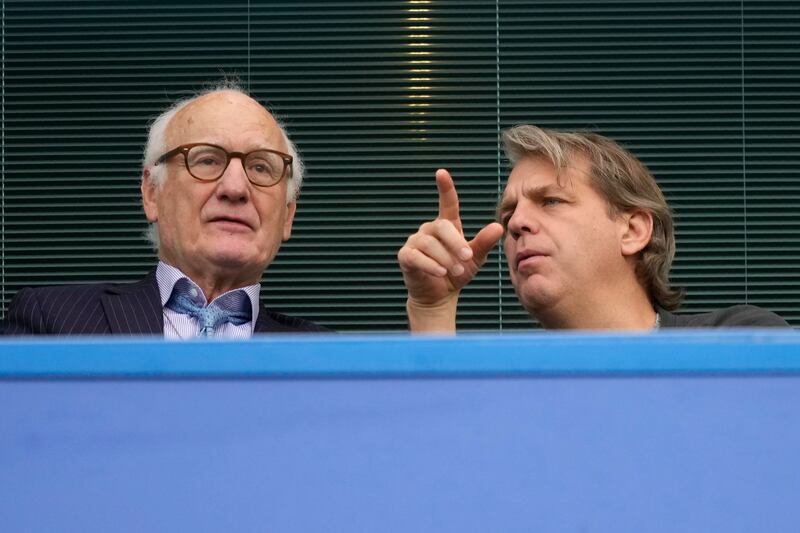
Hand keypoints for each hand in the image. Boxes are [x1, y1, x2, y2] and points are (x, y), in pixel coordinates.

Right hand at [398, 169, 503, 331]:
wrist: (440, 295)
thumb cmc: (457, 273)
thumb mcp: (475, 259)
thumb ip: (484, 243)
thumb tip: (498, 227)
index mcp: (446, 226)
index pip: (446, 203)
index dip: (445, 188)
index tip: (441, 172)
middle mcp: (429, 230)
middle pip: (441, 227)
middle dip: (456, 242)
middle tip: (468, 257)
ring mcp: (415, 242)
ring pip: (429, 244)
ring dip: (446, 257)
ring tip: (457, 271)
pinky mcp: (406, 256)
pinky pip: (416, 257)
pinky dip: (430, 265)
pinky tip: (441, 272)